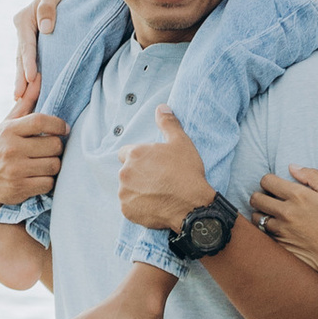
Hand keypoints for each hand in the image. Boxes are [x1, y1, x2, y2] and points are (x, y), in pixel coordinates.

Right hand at [0, 111, 67, 215]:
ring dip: (54, 165)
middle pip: (53, 145)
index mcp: (9, 130)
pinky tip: (40, 177)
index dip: (58, 124)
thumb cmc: (0, 148)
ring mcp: (15, 170)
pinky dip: (48, 181)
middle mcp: (11, 149)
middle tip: (51, 150)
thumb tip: (37, 76)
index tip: (64, 129)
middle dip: (57, 148)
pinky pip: (48, 183)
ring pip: (54, 165)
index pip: (40, 121)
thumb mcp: (7, 125)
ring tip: (46, 163)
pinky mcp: (20, 188)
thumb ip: (25, 102)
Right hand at [11, 0, 75, 109]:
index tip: (32, 79)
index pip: (25, 45)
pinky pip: (31, 64)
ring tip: (21, 100)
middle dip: (21, 78)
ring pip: (23, 64)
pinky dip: (30, 78)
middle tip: (20, 98)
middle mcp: (23, 30)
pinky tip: (29, 93)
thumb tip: (44, 28)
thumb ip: (48, 5)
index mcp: (24, 18)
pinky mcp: (37, 48)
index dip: (28, 62)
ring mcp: (29, 40)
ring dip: (23, 82)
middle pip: (21, 58)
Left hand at [120, 106, 218, 233]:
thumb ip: (168, 123)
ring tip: (158, 194)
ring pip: (127, 190)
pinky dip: (139, 207)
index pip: (125, 153)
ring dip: (138, 191)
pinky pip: (130, 207)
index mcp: (134, 154)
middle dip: (138, 175)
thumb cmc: (187, 173)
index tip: (152, 166)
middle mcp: (125, 173)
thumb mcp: (181, 143)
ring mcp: (125, 193)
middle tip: (158, 181)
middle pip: (127, 172)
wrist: (192, 206)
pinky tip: (155, 205)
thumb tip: (161, 107)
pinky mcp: (128, 211)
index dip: (139, 159)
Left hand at [252, 164, 317, 284]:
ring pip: (256, 216)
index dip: (269, 180)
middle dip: (261, 195)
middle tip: (271, 198)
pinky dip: (266, 229)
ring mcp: (281, 230)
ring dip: (261, 213)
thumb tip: (292, 167)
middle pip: (256, 198)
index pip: (266, 180)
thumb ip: (313, 176)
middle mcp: (286, 212)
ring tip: (273, 214)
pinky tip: (277, 228)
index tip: (276, 185)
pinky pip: (263, 233)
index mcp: (299, 196)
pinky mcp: (279, 245)